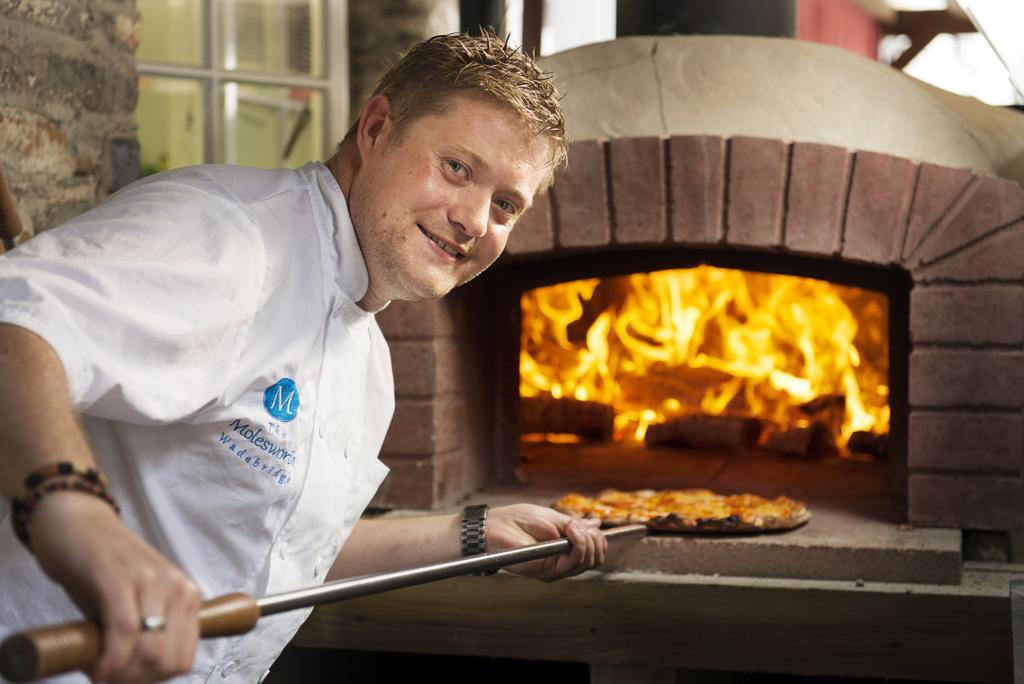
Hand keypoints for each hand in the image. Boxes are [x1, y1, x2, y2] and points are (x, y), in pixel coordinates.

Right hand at [28, 491, 201, 683]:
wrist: (77, 526)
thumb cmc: (104, 570)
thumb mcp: (138, 604)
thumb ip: (150, 634)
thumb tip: (144, 676)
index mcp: (186, 595)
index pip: (184, 658)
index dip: (153, 678)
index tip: (127, 677)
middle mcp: (175, 586)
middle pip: (167, 660)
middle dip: (135, 678)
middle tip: (109, 674)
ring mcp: (150, 580)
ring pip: (149, 651)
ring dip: (120, 672)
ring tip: (99, 667)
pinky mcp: (117, 578)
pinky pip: (124, 632)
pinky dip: (109, 660)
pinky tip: (96, 668)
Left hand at [486, 503, 605, 580]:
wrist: (496, 526)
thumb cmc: (518, 520)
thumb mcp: (553, 518)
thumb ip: (575, 525)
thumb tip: (597, 524)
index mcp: (564, 549)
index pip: (594, 552)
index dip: (598, 539)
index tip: (587, 524)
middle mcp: (562, 562)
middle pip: (595, 559)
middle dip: (595, 539)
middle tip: (578, 525)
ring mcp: (556, 569)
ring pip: (588, 562)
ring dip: (586, 540)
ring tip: (572, 526)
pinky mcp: (548, 572)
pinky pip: (574, 562)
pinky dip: (579, 544)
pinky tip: (571, 531)